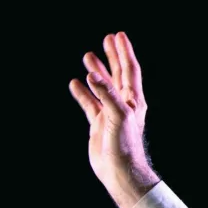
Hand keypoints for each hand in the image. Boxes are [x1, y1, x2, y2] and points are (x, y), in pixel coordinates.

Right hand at [70, 32, 158, 207]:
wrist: (119, 171)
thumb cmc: (125, 145)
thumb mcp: (118, 116)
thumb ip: (106, 94)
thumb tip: (92, 74)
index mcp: (132, 99)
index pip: (129, 70)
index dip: (124, 52)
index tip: (118, 35)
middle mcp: (122, 104)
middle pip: (118, 74)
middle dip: (112, 56)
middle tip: (107, 38)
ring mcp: (110, 113)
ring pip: (102, 87)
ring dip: (96, 71)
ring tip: (88, 55)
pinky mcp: (99, 124)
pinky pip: (89, 104)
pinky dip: (82, 93)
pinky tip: (75, 83)